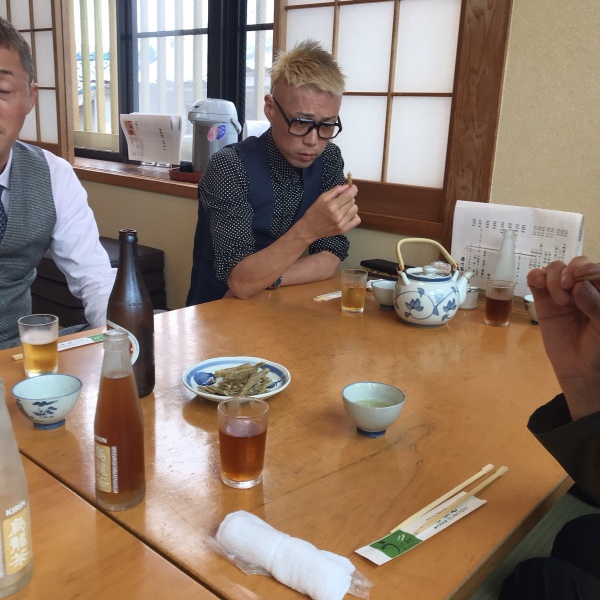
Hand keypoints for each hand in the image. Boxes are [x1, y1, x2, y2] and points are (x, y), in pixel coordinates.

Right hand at [298, 184, 359, 240]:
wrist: (309, 229)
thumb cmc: (314, 212)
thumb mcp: (321, 198)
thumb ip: (335, 191)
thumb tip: (347, 186)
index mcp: (331, 206)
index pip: (349, 195)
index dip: (353, 189)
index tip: (353, 187)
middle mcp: (338, 215)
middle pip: (352, 202)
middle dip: (349, 198)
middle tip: (341, 200)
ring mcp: (342, 224)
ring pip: (355, 210)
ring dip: (351, 207)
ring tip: (343, 208)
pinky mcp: (344, 230)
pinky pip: (357, 220)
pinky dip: (354, 216)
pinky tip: (346, 215)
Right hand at [527, 256, 599, 418]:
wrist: (580, 370)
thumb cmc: (599, 348)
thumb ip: (595, 305)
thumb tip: (578, 285)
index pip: (596, 269)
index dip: (588, 269)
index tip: (578, 282)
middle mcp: (583, 287)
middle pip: (576, 263)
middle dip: (570, 272)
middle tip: (567, 290)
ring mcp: (561, 292)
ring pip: (555, 268)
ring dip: (554, 277)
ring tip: (558, 300)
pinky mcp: (542, 300)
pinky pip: (536, 279)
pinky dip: (535, 276)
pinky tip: (539, 286)